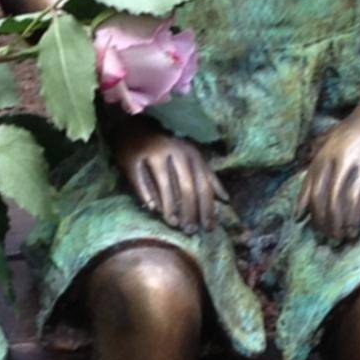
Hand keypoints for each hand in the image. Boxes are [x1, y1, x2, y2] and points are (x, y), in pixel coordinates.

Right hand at [113, 122, 228, 234]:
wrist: (136, 128)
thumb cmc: (169, 148)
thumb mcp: (192, 158)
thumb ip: (209, 177)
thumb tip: (226, 200)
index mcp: (192, 154)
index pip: (204, 186)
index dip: (207, 209)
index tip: (209, 228)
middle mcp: (176, 152)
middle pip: (187, 188)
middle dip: (190, 213)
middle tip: (191, 231)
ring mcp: (154, 154)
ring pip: (165, 187)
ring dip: (170, 209)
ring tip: (173, 224)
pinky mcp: (134, 159)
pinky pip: (142, 184)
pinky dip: (149, 198)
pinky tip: (154, 211)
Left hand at [298, 104, 359, 243]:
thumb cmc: (352, 131)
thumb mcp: (326, 147)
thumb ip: (312, 175)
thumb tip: (298, 212)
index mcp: (325, 156)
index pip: (315, 193)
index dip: (315, 216)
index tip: (318, 231)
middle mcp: (343, 159)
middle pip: (333, 199)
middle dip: (332, 223)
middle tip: (335, 238)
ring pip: (354, 197)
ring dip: (350, 220)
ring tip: (351, 234)